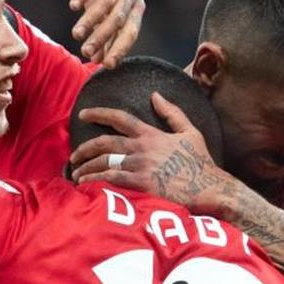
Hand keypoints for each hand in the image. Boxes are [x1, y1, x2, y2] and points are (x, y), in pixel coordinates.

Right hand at [67, 0, 144, 67]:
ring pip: (106, 2)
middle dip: (101, 37)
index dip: (120, 48)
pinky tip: (73, 6)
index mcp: (136, 7)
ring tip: (76, 34)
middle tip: (85, 52)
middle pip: (117, 19)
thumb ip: (106, 36)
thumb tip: (98, 62)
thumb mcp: (106, 14)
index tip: (107, 65)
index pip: (131, 32)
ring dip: (91, 19)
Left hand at [70, 92, 232, 213]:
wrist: (209, 188)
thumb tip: (156, 96)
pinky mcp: (140, 184)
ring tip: (76, 172)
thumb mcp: (190, 132)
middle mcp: (142, 148)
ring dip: (86, 167)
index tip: (82, 114)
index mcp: (152, 134)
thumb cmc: (201, 163)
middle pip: (105, 142)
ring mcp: (140, 166)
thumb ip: (172, 113)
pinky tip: (85, 184)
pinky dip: (95, 181)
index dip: (99, 113)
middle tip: (74, 155)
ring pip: (104, 162)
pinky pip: (110, 180)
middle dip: (85, 148)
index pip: (120, 118)